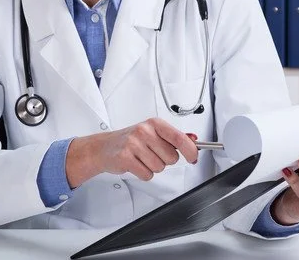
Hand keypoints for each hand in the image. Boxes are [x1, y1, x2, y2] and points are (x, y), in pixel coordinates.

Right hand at [67, 118, 198, 186]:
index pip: (179, 138)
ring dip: (152, 167)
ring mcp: (133, 144)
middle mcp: (144, 131)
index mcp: (154, 123)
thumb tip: (194, 140)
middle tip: (151, 154)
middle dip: (164, 160)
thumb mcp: (152, 132)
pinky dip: (143, 174)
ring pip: (159, 168)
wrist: (104, 147)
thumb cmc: (130, 140)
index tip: (193, 158)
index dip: (190, 151)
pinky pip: (147, 175)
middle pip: (171, 158)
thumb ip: (173, 137)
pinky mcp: (125, 158)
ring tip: (141, 158)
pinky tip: (135, 164)